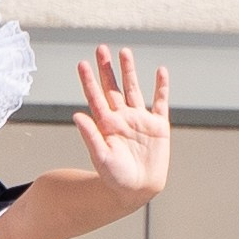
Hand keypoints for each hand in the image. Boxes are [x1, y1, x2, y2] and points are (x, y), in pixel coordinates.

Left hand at [74, 46, 170, 205]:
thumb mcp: (101, 157)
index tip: (82, 63)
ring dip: (129, 71)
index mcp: (106, 125)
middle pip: (113, 88)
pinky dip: (161, 87)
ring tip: (124, 52)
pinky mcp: (158, 126)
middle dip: (107, 69)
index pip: (96, 97)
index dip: (89, 81)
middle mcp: (122, 118)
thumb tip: (77, 115)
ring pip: (134, 89)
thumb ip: (90, 136)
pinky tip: (161, 71)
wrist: (137, 190)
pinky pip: (160, 102)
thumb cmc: (115, 178)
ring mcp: (140, 120)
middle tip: (100, 48)